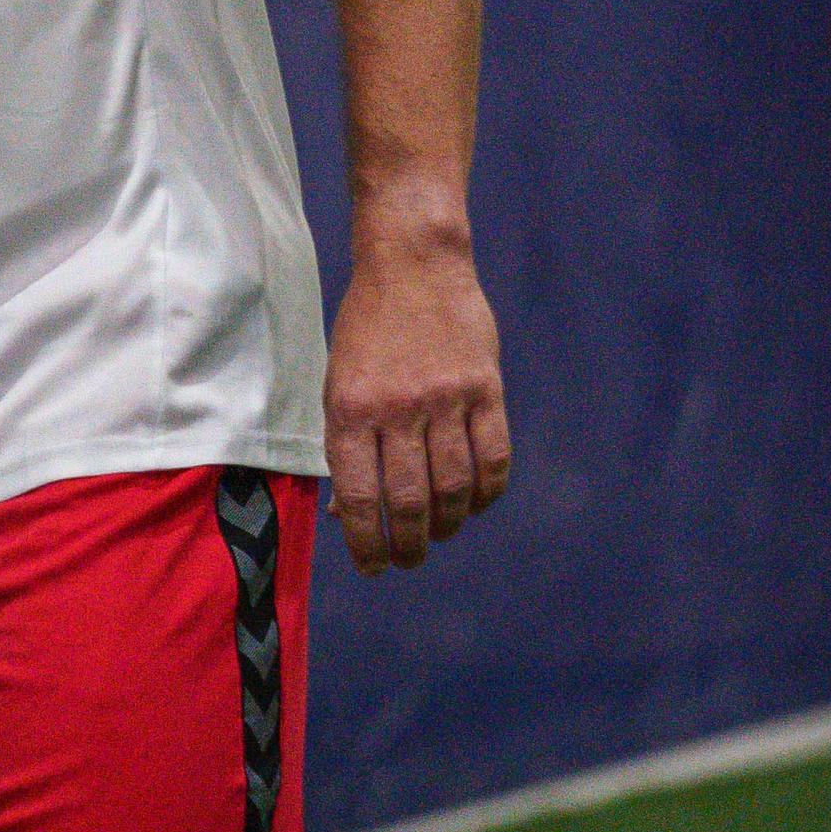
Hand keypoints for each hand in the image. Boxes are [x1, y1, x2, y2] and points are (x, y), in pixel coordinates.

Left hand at [322, 231, 509, 575]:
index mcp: (349, 408)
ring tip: (438, 534)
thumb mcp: (337, 383)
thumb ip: (343, 445)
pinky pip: (493, 458)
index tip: (373, 567)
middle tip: (408, 560)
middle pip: (410, 501)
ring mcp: (446, 397)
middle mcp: (398, 407)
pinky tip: (474, 504)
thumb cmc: (365, 332)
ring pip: (455, 487)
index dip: (366, 544)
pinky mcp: (485, 387)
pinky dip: (486, 493)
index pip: (359, 497)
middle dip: (408, 545)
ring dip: (447, 524)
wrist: (413, 263)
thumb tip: (347, 514)